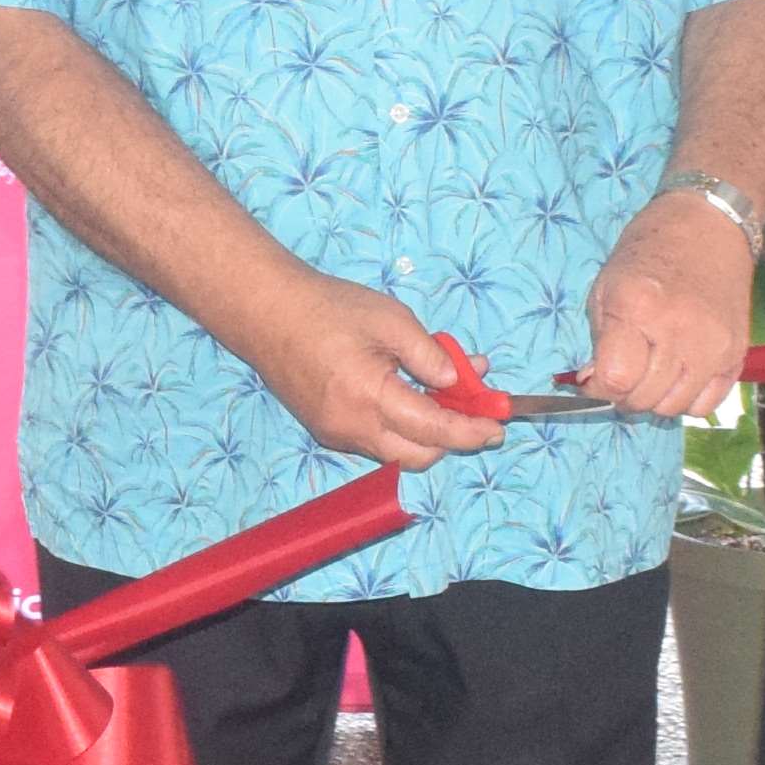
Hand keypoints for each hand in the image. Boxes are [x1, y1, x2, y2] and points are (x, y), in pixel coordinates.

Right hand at [238, 275, 497, 470]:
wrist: (267, 313)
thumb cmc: (328, 308)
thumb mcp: (390, 319)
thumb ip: (430, 353)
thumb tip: (460, 379)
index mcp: (369, 397)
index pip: (434, 430)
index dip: (471, 430)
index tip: (498, 425)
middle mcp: (352, 428)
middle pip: (418, 456)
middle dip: (452, 439)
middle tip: (474, 409)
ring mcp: (337, 435)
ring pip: (397, 451)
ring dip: (426, 431)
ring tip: (441, 390)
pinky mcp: (327, 431)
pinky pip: (375, 440)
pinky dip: (400, 425)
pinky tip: (408, 392)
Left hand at [578, 192, 757, 419]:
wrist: (709, 225)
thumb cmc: (650, 250)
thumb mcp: (607, 285)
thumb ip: (599, 340)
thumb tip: (594, 384)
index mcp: (639, 309)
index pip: (615, 380)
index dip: (598, 387)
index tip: (595, 378)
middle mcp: (679, 332)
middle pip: (644, 399)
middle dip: (623, 395)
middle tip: (622, 375)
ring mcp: (713, 346)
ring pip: (674, 408)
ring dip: (655, 400)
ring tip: (650, 374)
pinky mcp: (737, 354)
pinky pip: (707, 405)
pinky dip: (687, 400)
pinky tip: (679, 376)